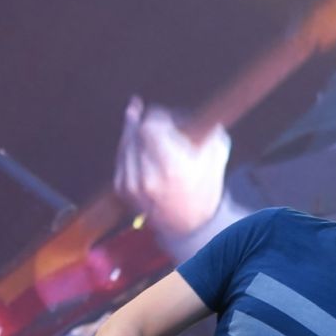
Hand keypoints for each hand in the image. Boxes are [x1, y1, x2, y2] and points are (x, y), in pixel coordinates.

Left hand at [114, 95, 230, 234]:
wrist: (190, 225)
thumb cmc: (205, 186)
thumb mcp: (215, 152)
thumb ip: (204, 124)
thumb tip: (181, 110)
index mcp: (173, 168)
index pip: (150, 125)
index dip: (158, 116)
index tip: (166, 119)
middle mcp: (148, 178)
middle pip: (135, 130)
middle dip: (147, 123)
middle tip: (157, 124)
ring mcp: (132, 185)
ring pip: (125, 141)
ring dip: (136, 134)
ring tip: (151, 137)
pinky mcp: (122, 189)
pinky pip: (120, 156)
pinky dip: (130, 150)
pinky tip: (142, 151)